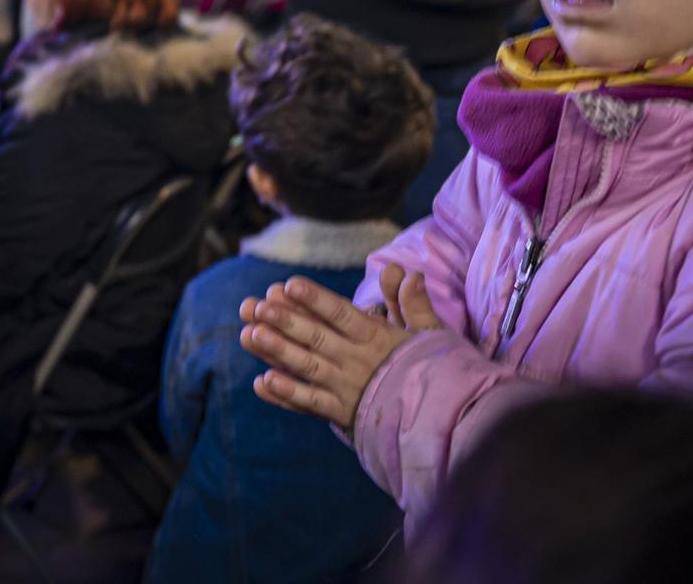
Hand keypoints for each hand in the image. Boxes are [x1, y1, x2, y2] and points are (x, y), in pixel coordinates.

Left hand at [238, 265, 440, 430]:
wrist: (442, 421)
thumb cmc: (432, 369)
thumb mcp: (429, 334)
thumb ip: (412, 302)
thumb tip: (404, 270)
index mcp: (376, 338)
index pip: (342, 315)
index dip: (316, 300)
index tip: (289, 284)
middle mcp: (357, 362)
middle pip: (316, 338)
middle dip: (285, 322)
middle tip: (256, 306)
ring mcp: (346, 388)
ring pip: (307, 367)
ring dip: (277, 352)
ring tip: (249, 335)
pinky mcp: (341, 413)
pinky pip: (311, 404)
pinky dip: (286, 394)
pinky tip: (262, 382)